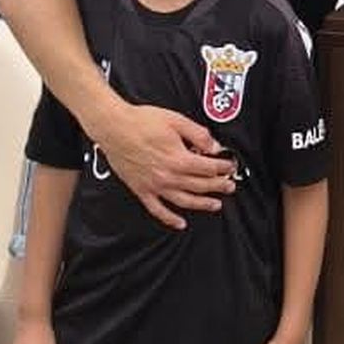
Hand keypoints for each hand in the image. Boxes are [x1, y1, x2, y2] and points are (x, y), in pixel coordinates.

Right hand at [100, 99, 236, 231]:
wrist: (113, 127)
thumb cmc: (141, 121)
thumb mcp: (176, 120)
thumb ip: (198, 135)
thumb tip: (214, 147)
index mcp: (179, 159)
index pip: (209, 168)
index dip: (223, 168)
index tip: (230, 167)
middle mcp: (168, 176)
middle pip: (200, 186)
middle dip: (218, 186)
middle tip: (229, 186)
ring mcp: (155, 185)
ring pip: (184, 201)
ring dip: (202, 204)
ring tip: (215, 205)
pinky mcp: (141, 190)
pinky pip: (157, 209)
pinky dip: (170, 219)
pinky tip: (180, 223)